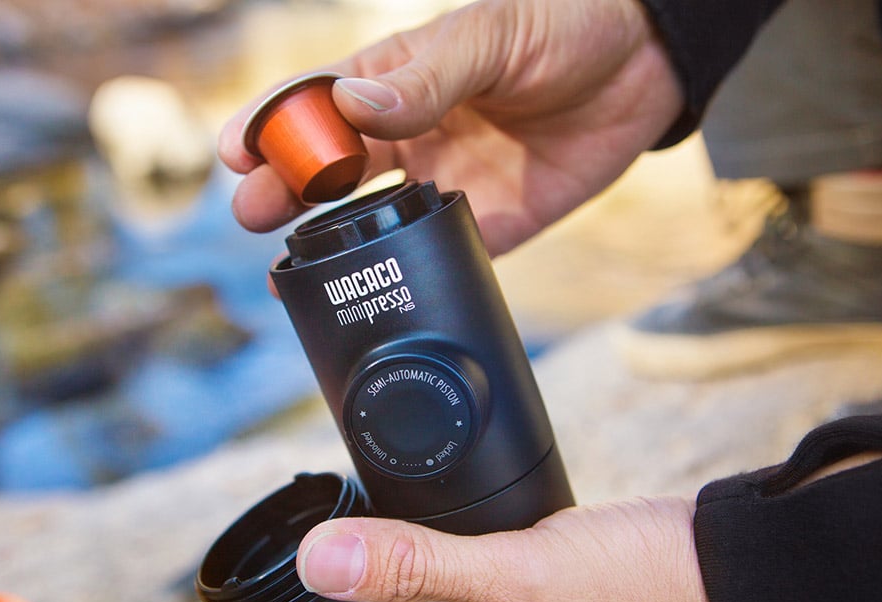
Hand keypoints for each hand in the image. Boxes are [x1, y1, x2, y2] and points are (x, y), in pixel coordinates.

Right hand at [219, 0, 683, 256]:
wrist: (646, 66)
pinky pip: (437, 254)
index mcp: (400, 80)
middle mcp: (413, 134)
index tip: (236, 150)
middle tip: (250, 212)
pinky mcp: (489, 222)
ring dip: (331, 242)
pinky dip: (404, 275)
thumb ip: (427, 76)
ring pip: (372, 219)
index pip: (321, 103)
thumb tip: (352, 107)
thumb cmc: (564, 28)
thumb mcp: (492, 38)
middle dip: (285, 189)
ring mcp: (446, 181)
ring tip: (289, 268)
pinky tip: (372, 293)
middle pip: (332, 169)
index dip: (274, 125)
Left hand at [245, 496, 737, 601]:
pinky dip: (420, 574)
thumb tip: (324, 560)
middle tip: (287, 592)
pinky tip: (398, 544)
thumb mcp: (524, 580)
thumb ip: (421, 567)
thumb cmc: (652, 592)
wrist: (727, 563)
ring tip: (330, 564)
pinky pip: (451, 600)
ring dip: (377, 601)